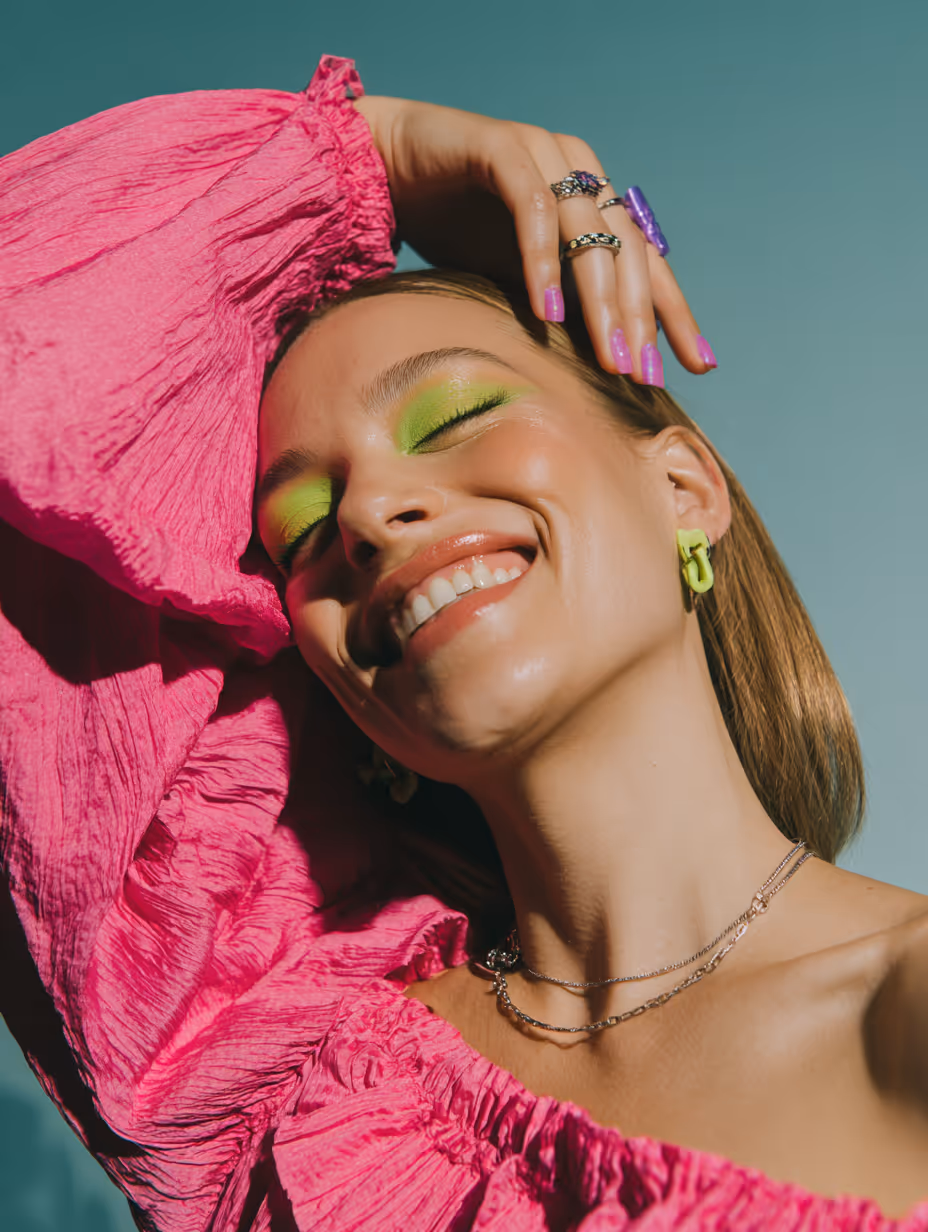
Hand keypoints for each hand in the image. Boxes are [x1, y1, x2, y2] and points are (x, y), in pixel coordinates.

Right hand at [354, 94, 714, 383]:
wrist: (388, 167)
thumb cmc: (454, 225)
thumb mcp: (518, 277)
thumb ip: (561, 303)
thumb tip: (602, 365)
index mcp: (594, 200)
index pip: (647, 262)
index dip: (673, 313)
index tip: (698, 364)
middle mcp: (581, 172)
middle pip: (627, 252)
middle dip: (639, 319)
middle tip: (641, 375)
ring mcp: (545, 154)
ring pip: (589, 234)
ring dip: (600, 301)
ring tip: (609, 357)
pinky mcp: (502, 148)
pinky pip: (533, 210)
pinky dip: (542, 262)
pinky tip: (549, 312)